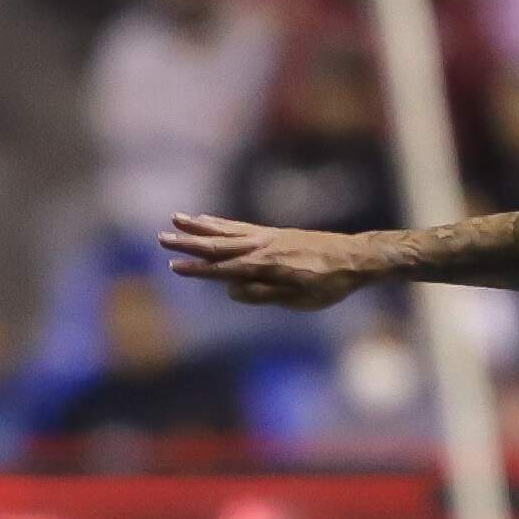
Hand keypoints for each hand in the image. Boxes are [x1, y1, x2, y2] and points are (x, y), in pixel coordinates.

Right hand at [160, 216, 385, 309]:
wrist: (357, 257)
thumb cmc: (331, 284)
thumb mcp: (301, 299)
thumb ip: (265, 294)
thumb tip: (231, 289)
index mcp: (268, 266)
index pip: (225, 269)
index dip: (199, 270)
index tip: (174, 266)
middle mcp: (264, 247)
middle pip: (219, 245)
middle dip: (189, 243)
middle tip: (161, 238)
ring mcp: (268, 237)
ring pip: (226, 230)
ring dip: (200, 226)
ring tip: (175, 219)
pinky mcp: (274, 232)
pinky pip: (241, 226)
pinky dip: (221, 222)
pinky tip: (206, 219)